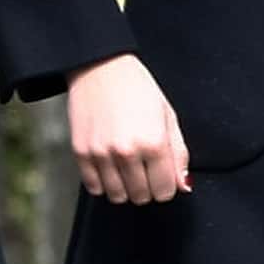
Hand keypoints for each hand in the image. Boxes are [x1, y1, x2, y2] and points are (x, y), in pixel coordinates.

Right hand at [68, 54, 189, 203]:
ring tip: (125, 170)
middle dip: (146, 188)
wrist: (99, 67)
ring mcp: (101, 153)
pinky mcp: (81, 152)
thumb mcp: (167, 117)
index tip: (161, 176)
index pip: (165, 191)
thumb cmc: (137, 88)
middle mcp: (127, 151)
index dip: (166, 186)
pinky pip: (93, 187)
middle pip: (141, 196)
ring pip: (117, 196)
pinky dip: (102, 184)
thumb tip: (183, 185)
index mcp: (154, 143)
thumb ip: (178, 154)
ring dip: (124, 188)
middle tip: (143, 170)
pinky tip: (108, 168)